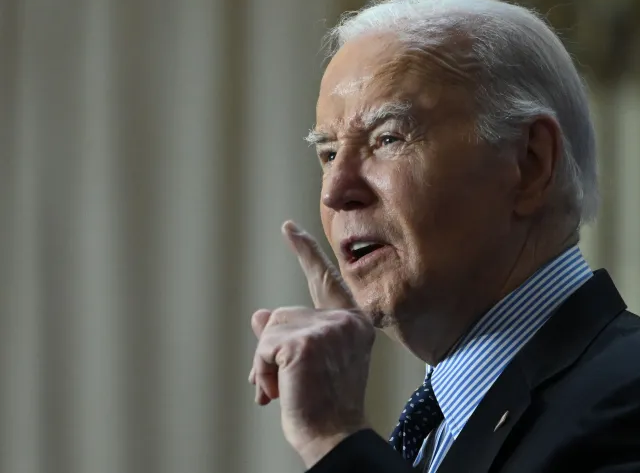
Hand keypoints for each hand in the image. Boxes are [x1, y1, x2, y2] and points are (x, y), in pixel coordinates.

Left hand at [249, 221, 375, 466]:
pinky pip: (264, 348)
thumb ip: (292, 334)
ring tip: (283, 390)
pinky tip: (279, 391)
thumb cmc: (323, 404)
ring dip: (266, 365)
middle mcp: (346, 321)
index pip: (325, 280)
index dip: (305, 252)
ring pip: (270, 330)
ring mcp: (328, 329)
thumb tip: (259, 314)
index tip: (288, 228)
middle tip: (281, 386)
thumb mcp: (309, 363)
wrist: (332, 436)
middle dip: (272, 350)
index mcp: (354, 324)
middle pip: (284, 316)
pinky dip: (262, 372)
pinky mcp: (306, 343)